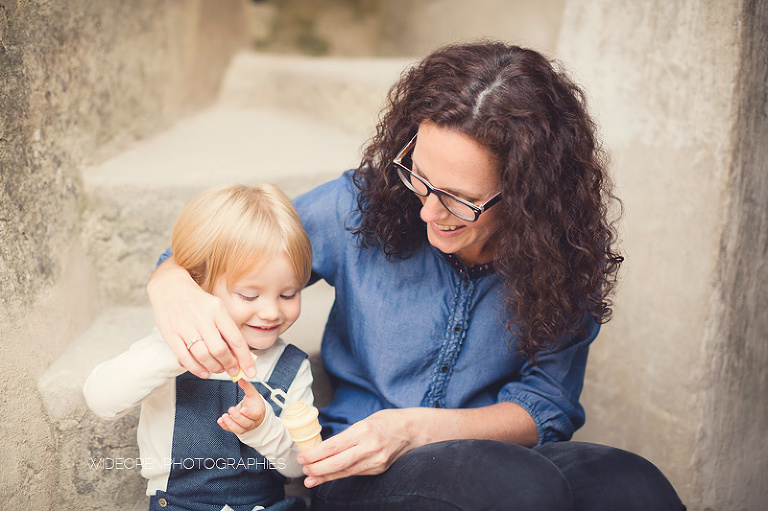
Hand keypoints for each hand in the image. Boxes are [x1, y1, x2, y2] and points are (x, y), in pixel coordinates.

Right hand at [147, 257, 255, 378]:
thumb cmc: (196, 300)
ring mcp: (185, 327)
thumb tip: (238, 354)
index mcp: (217, 310)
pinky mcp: (170, 335)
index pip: (236, 339)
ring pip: (203, 356)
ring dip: (214, 368)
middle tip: (233, 371)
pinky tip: (204, 372)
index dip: (245, 359)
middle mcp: (202, 318)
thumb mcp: (216, 307)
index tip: (250, 371)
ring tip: (219, 369)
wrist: (169, 287)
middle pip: (220, 350)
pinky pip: (185, 358)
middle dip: (229, 365)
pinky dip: (196, 369)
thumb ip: (226, 328)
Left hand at [217, 379, 266, 433]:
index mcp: (258, 413)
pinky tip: (220, 420)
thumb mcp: (253, 394)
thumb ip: (247, 387)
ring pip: (238, 429)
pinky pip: (231, 430)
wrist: (256, 414)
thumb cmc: (255, 404)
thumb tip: (240, 378)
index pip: (254, 415)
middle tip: (231, 409)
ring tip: (224, 416)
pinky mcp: (237, 429)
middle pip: (246, 422)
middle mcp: (252, 422)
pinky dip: (225, 426)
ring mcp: (245, 427)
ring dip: (230, 424)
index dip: (248, 413)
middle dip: (237, 417)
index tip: (242, 409)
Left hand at [297, 409, 416, 486]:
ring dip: (325, 476)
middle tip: (304, 469)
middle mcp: (370, 447)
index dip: (315, 454)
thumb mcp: (366, 421)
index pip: (333, 446)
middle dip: (317, 468)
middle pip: (337, 463)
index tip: (302, 457)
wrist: (414, 431)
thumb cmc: (388, 421)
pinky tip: (329, 477)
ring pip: (344, 472)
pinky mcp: (379, 469)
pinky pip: (355, 473)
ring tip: (311, 478)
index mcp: (365, 430)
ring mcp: (376, 461)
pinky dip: (339, 476)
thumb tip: (324, 448)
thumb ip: (347, 435)